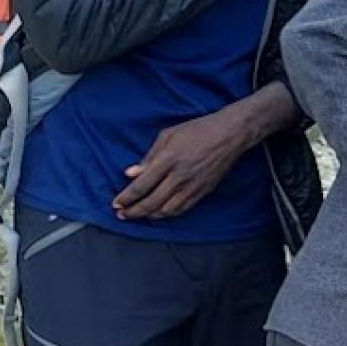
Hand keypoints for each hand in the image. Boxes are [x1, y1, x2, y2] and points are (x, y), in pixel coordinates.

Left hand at [113, 110, 252, 219]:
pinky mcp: (203, 191)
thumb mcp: (169, 135)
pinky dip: (168, 214)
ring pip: (166, 210)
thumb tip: (131, 173)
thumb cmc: (198, 130)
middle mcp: (180, 176)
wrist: (230, 134)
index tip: (115, 203)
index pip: (141, 186)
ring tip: (139, 215)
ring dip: (149, 215)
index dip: (125, 198)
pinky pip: (182, 209)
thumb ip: (149, 156)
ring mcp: (193, 186)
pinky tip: (160, 213)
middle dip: (133, 212)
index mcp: (168, 160)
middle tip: (122, 215)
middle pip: (151, 202)